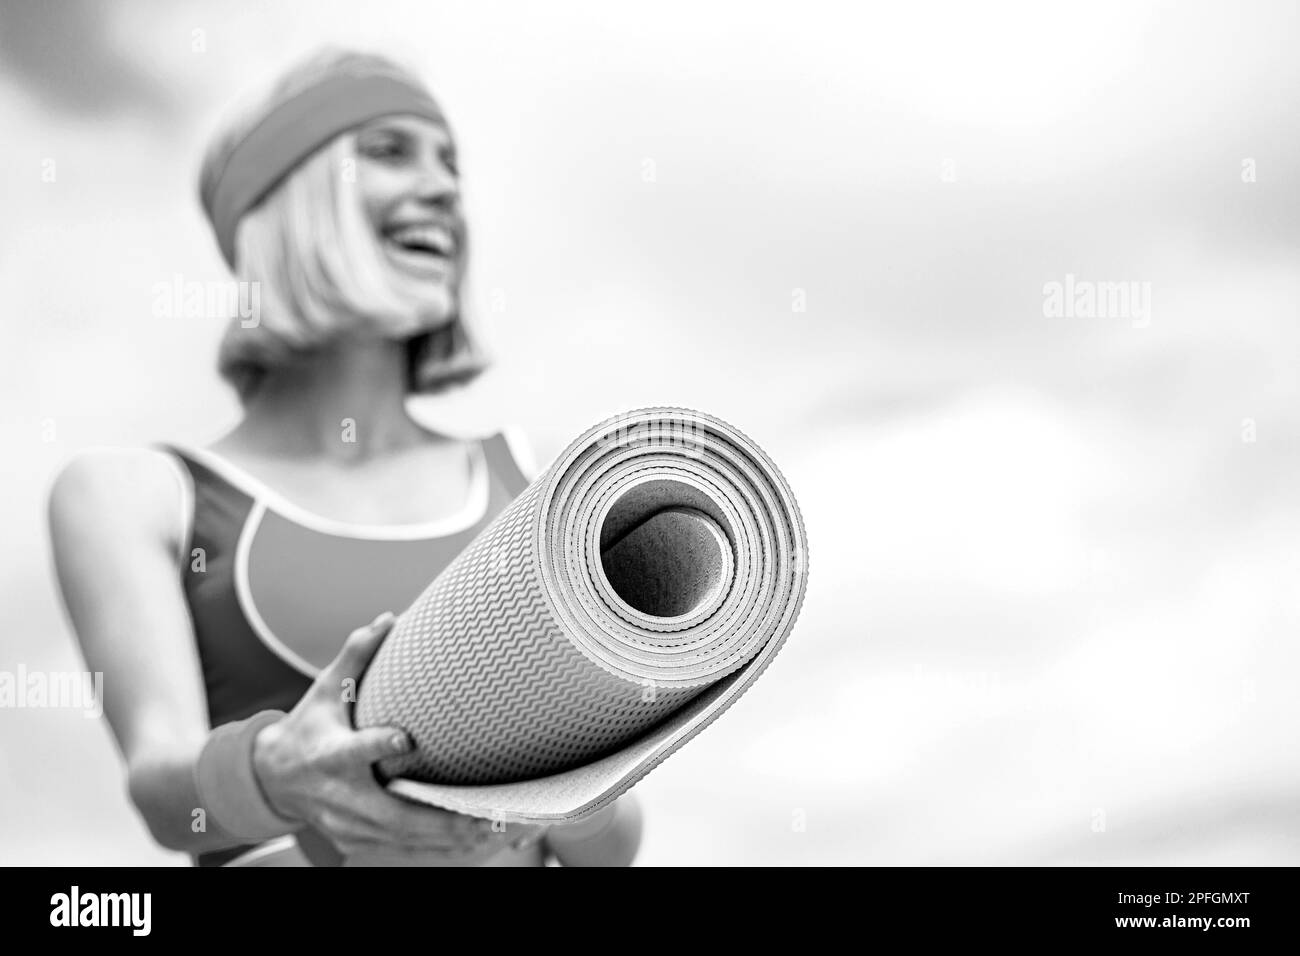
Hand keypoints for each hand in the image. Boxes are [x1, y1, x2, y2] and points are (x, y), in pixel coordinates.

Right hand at [250, 612, 495, 860]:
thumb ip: (355, 656)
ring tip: (489, 827)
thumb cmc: (308, 726)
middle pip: (390, 813)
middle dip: (436, 817)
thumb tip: (388, 618)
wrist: (271, 779)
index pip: (354, 751)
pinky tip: (469, 839)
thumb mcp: (325, 690)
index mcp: (330, 755)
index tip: (404, 738)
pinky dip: (435, 846)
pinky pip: (400, 847)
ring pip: (401, 838)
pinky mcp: (355, 839)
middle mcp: (339, 795)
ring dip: (447, 837)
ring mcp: (347, 823)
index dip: (377, 745)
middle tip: (481, 813)